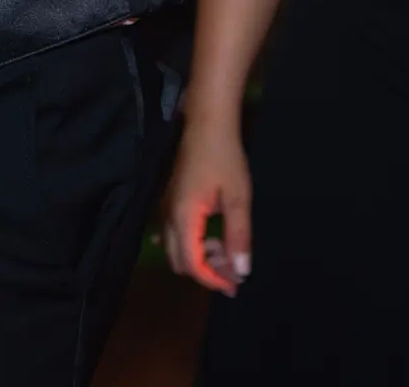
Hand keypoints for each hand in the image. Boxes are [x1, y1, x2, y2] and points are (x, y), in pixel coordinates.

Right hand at [161, 115, 252, 296]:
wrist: (207, 123)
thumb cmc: (225, 158)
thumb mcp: (238, 198)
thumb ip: (239, 236)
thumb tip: (241, 272)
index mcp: (184, 218)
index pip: (192, 264)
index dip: (213, 280)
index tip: (234, 285)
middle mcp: (169, 217)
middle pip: (180, 261)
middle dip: (207, 270)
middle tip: (234, 267)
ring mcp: (166, 208)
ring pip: (177, 248)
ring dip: (201, 256)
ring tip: (228, 247)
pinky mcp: (170, 201)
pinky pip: (175, 234)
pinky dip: (193, 243)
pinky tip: (211, 239)